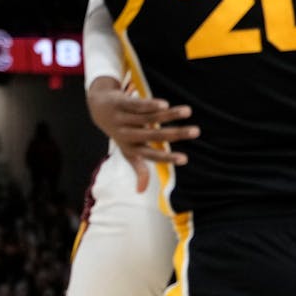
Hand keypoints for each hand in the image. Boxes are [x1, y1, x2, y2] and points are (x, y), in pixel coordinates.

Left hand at [86, 77, 199, 192]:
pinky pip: (136, 105)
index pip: (150, 155)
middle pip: (152, 135)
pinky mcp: (120, 103)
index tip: (185, 159)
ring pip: (147, 118)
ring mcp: (122, 118)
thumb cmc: (120, 133)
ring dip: (169, 115)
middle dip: (175, 134)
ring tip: (188, 111)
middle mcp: (126, 134)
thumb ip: (138, 168)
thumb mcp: (127, 151)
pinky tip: (165, 104)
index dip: (166, 158)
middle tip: (197, 131)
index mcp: (130, 147)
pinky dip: (150, 105)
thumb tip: (140, 191)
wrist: (99, 108)